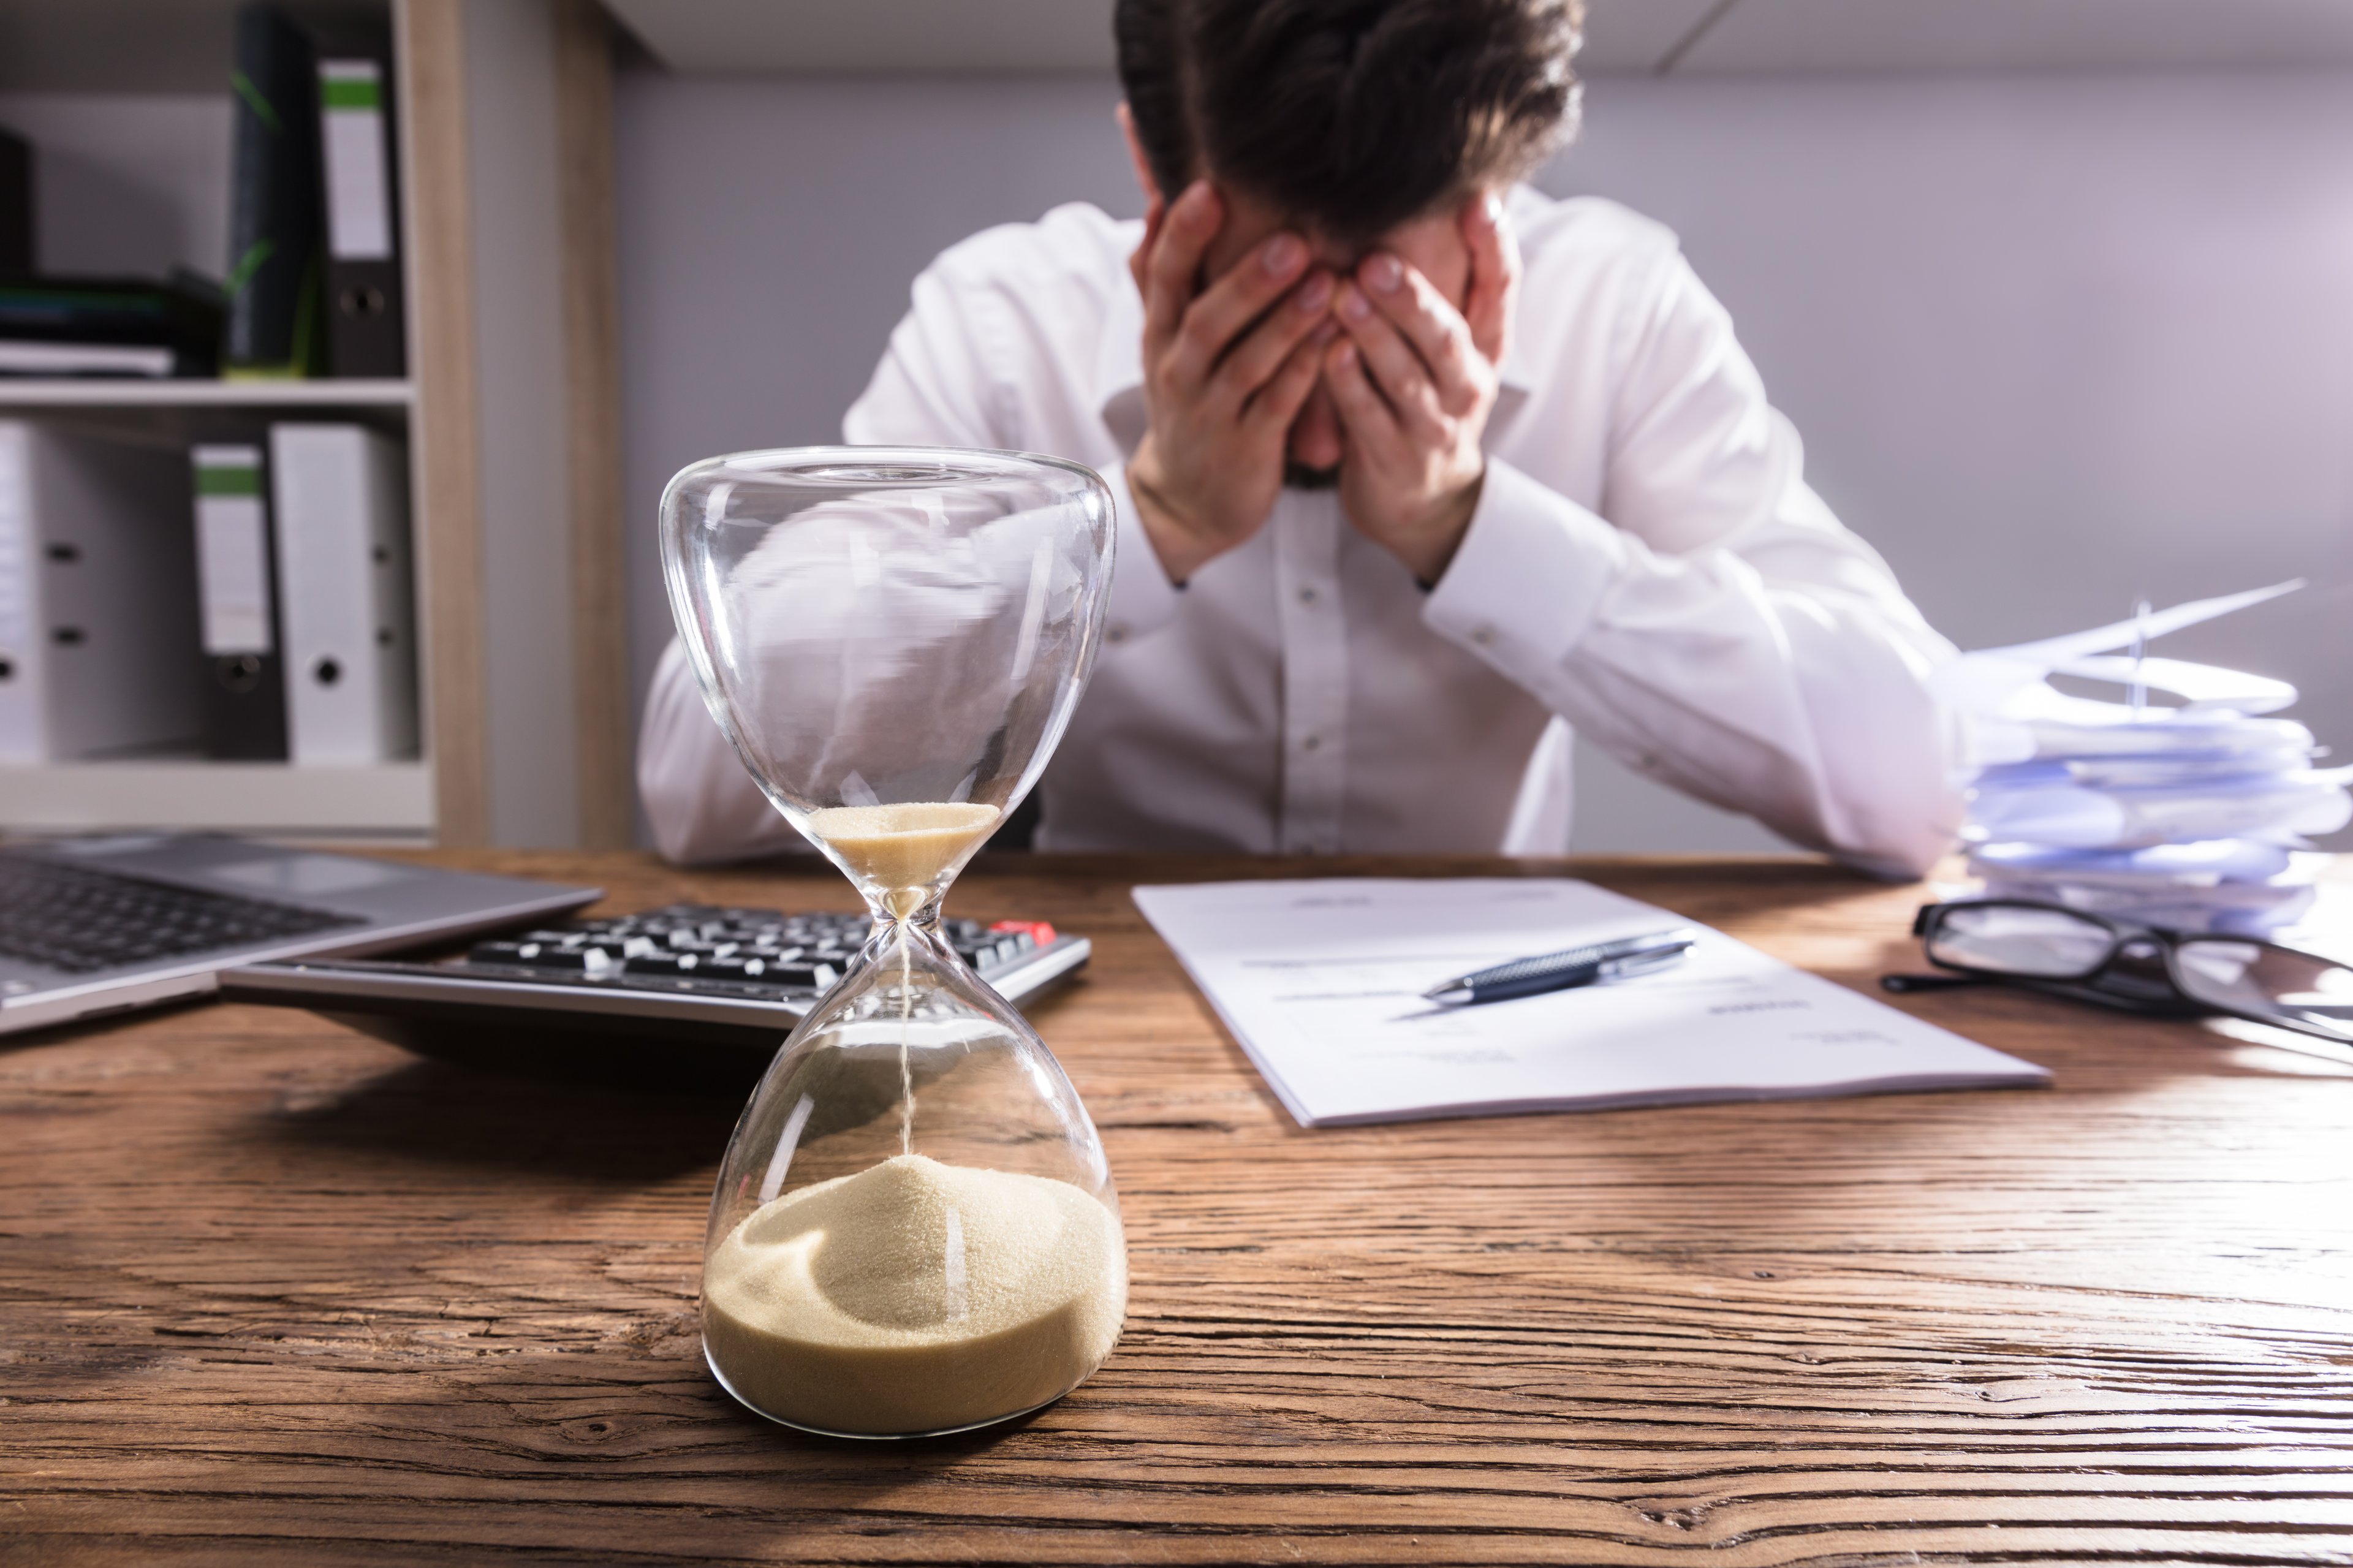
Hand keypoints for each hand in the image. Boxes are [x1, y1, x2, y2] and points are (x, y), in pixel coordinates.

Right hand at [1126, 181, 1339, 583]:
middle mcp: (1180, 371)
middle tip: (1291, 237)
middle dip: (1247, 278)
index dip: (1182, 234)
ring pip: (1248, 363)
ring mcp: (1212, 411)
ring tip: (1326, 280)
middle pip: (1205, 319)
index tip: (1207, 187)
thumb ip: (1160, 275)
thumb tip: (1154, 198)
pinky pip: (1279, 404)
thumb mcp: (1162, 341)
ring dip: (1287, 322)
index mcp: (1160, 336)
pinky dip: (1306, 372)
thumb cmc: (1188, 401)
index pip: (1162, 277)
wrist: (1184, 500)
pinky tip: (1335, 340)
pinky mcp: (1248, 445)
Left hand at [1322, 193, 1519, 583]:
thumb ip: (1444, 284)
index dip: (1494, 247)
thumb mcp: (1449, 346)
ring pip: (1406, 377)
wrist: (1421, 498)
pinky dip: (1348, 385)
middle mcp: (1468, 383)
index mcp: (1487, 346)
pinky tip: (1328, 352)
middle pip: (1447, 336)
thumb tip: (1437, 193)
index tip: (1480, 201)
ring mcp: (1433, 426)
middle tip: (1378, 259)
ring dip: (1374, 336)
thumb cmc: (1426, 399)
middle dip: (1414, 298)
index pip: (1502, 289)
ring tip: (1344, 296)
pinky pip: (1368, 417)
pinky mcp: (1394, 459)